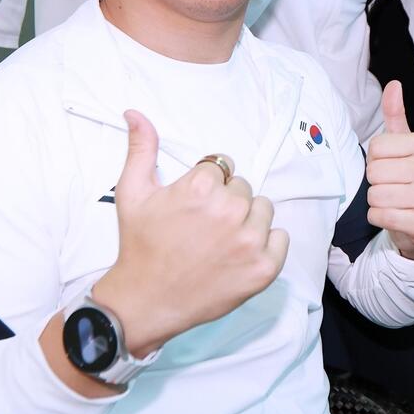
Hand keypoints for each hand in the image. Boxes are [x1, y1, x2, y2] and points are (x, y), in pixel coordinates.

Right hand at [93, 111, 288, 355]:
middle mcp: (230, 210)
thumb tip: (135, 112)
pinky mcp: (264, 267)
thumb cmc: (140, 245)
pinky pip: (281, 238)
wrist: (145, 302)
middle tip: (202, 227)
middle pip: (243, 188)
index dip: (207, 185)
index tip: (193, 206)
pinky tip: (239, 255)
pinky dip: (266, 245)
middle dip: (226, 202)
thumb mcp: (133, 192)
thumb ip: (141, 148)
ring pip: (263, 209)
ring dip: (247, 220)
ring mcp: (250, 241)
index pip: (222, 167)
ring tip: (219, 241)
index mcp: (202, 187)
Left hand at [367, 82, 413, 259]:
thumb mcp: (402, 145)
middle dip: (375, 182)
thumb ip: (395, 115)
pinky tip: (395, 215)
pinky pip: (380, 216)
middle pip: (374, 172)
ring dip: (376, 201)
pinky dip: (379, 218)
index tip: (391, 165)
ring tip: (394, 200)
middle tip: (392, 185)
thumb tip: (394, 84)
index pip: (376, 147)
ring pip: (375, 195)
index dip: (375, 159)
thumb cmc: (409, 178)